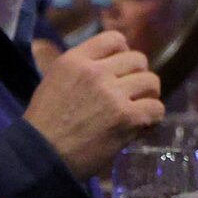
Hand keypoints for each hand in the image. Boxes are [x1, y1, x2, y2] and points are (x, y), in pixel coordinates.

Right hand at [23, 32, 163, 179]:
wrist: (41, 157)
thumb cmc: (44, 124)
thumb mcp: (54, 82)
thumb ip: (80, 69)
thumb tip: (110, 64)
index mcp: (74, 60)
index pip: (114, 39)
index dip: (122, 53)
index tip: (118, 70)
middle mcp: (95, 72)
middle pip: (138, 59)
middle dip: (136, 76)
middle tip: (128, 93)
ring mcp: (113, 95)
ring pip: (151, 81)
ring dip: (147, 96)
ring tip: (136, 109)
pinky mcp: (127, 118)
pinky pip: (156, 108)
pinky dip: (151, 118)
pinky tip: (139, 125)